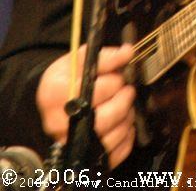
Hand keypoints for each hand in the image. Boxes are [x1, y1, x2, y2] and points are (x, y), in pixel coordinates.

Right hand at [36, 44, 135, 168]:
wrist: (53, 102)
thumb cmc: (66, 79)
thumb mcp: (78, 60)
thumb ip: (104, 56)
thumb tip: (128, 52)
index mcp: (54, 94)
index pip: (94, 90)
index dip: (114, 81)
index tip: (118, 75)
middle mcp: (58, 123)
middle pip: (103, 119)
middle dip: (123, 101)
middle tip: (127, 90)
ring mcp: (69, 144)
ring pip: (110, 138)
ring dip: (126, 119)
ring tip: (127, 106)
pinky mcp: (83, 158)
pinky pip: (114, 154)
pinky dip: (126, 138)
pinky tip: (123, 123)